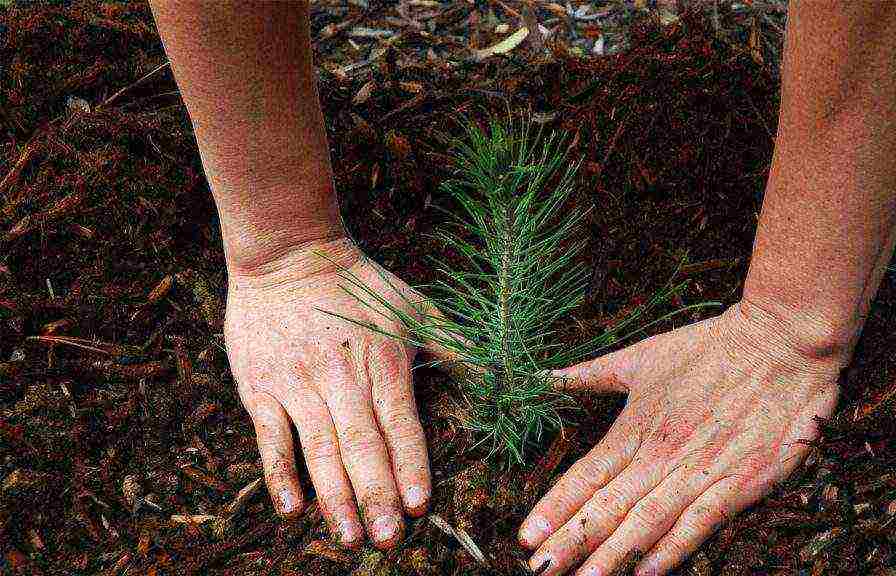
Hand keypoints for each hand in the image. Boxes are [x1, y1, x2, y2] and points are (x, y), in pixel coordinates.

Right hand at [224, 237, 433, 548]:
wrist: (289, 253)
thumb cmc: (361, 285)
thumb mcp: (415, 309)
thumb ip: (457, 347)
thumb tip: (506, 375)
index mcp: (384, 362)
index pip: (401, 423)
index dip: (411, 465)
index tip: (420, 506)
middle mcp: (342, 376)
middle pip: (362, 445)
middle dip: (376, 495)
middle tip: (389, 539)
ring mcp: (299, 383)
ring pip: (320, 449)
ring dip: (335, 497)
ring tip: (350, 537)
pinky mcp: (262, 386)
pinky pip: (270, 437)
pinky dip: (280, 474)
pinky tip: (293, 507)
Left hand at [518, 301, 841, 575]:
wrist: (780, 344)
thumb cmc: (709, 348)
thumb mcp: (642, 356)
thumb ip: (590, 374)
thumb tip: (544, 377)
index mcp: (635, 427)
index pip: (585, 476)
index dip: (554, 509)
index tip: (525, 537)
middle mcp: (661, 455)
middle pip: (607, 508)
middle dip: (570, 543)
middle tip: (541, 570)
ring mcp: (699, 472)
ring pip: (645, 523)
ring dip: (611, 557)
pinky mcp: (738, 484)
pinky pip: (698, 526)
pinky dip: (671, 551)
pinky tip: (646, 574)